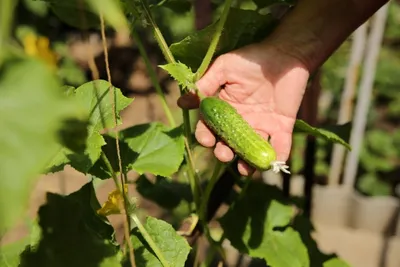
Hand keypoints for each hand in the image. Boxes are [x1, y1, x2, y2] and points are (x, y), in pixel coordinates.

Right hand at [178, 42, 309, 175]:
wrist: (285, 53)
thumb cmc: (252, 58)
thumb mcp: (224, 68)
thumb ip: (206, 84)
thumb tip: (182, 101)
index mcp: (224, 108)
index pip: (210, 127)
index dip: (205, 136)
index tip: (206, 139)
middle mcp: (240, 120)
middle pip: (228, 143)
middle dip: (224, 152)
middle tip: (224, 155)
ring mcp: (261, 125)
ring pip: (251, 149)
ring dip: (246, 162)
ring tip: (244, 169)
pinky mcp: (282, 126)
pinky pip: (280, 145)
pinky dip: (278, 156)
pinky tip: (271, 163)